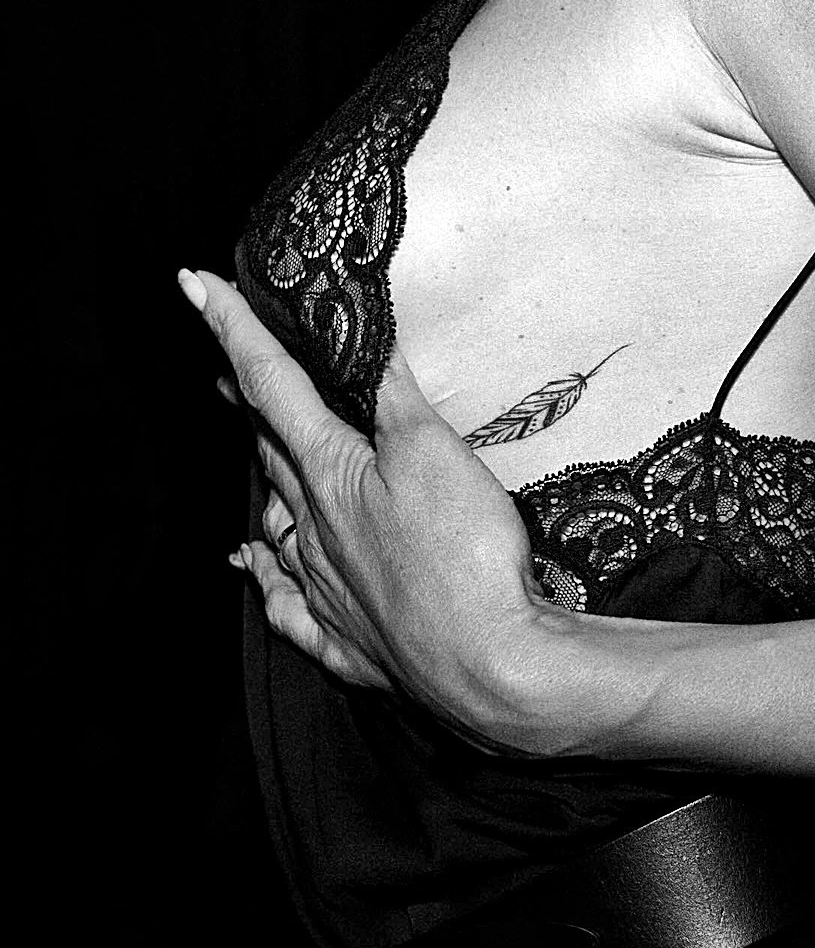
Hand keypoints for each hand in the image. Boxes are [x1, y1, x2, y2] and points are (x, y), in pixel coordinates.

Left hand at [179, 268, 548, 748]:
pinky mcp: (348, 636)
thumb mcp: (435, 451)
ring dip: (259, 477)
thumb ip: (394, 397)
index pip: (270, 384)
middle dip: (246, 398)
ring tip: (246, 447)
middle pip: (268, 449)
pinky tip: (249, 564)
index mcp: (331, 473)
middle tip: (226, 361)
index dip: (232, 329)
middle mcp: (313, 528)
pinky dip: (264, 576)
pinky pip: (287, 602)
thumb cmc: (462, 554)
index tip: (193, 284)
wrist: (489, 664)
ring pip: (275, 520)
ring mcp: (325, 586)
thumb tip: (362, 341)